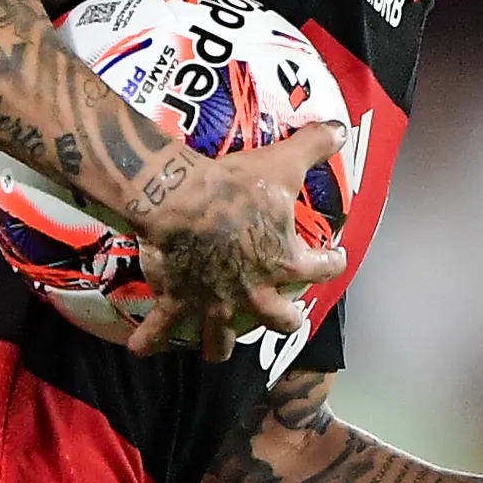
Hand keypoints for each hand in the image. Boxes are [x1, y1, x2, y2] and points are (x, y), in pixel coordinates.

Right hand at [124, 123, 348, 361]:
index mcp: (285, 261)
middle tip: (286, 319)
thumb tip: (341, 129)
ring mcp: (215, 301)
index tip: (336, 256)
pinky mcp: (180, 299)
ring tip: (218, 354)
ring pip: (221, 337)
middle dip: (284, 321)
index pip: (322, 267)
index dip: (332, 261)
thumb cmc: (236, 185)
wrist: (183, 199)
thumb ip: (315, 146)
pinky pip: (162, 326)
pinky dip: (149, 340)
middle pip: (278, 319)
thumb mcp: (283, 162)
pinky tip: (140, 351)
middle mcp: (254, 291)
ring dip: (220, 347)